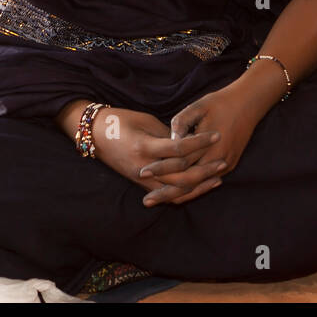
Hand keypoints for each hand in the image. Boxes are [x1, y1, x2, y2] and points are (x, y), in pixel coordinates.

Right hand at [92, 108, 226, 207]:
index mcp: (144, 147)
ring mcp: (141, 179)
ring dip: (198, 186)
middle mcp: (144, 168)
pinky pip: (166, 195)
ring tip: (217, 178)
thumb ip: (168, 134)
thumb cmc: (119, 120)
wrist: (94, 134)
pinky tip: (198, 188)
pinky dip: (184, 193)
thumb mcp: (145, 121)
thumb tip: (189, 143)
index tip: (217, 135)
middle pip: (181, 176)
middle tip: (222, 162)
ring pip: (175, 191)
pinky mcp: (140, 185)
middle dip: (205, 171)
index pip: (178, 149)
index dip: (199, 142)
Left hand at [139, 81, 263, 206]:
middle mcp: (219, 158)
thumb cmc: (221, 101)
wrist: (250, 103)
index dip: (160, 167)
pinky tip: (175, 193)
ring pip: (198, 186)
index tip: (143, 172)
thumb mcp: (199, 106)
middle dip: (166, 191)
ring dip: (177, 195)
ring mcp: (226, 164)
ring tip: (156, 200)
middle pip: (188, 181)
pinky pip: (206, 182)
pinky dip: (191, 190)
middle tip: (146, 200)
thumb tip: (169, 140)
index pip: (180, 162)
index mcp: (210, 144)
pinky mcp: (229, 165)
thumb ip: (181, 122)